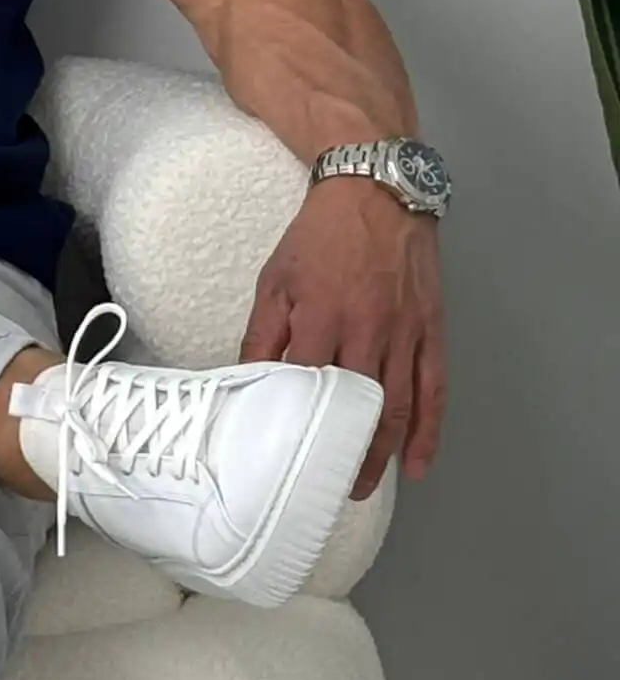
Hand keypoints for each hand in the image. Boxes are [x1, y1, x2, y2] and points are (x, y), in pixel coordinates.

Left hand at [238, 175, 445, 498]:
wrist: (375, 192)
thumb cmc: (319, 237)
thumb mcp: (275, 279)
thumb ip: (262, 334)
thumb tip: (245, 381)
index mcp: (321, 315)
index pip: (307, 385)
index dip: (298, 424)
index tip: (286, 457)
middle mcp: (367, 328)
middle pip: (355, 406)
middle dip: (342, 453)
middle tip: (327, 488)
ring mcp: (404, 332)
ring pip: (396, 407)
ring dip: (381, 452)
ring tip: (364, 486)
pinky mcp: (431, 329)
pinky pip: (433, 389)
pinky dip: (428, 431)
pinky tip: (417, 463)